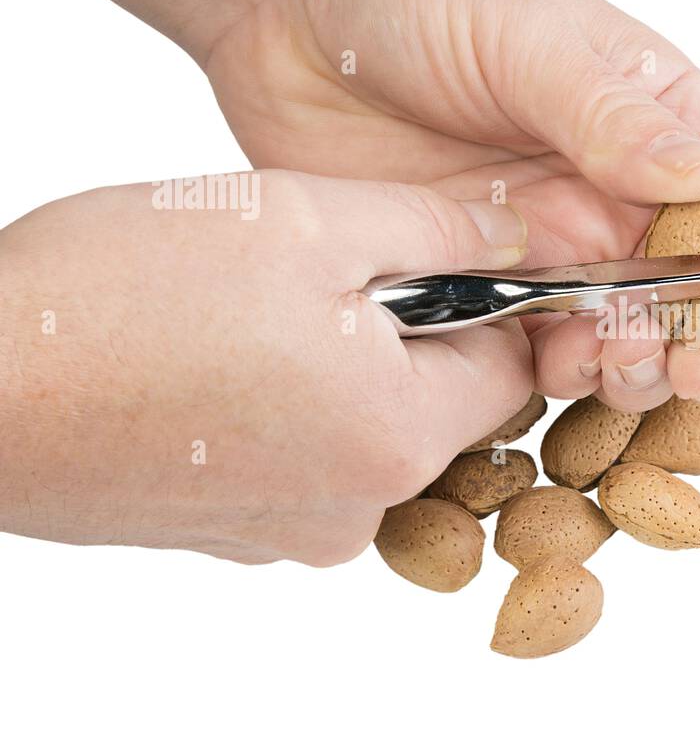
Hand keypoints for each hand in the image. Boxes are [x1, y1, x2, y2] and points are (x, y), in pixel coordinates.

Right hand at [0, 172, 530, 563]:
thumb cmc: (125, 297)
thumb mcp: (306, 219)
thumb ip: (436, 227)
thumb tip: (520, 237)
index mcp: (398, 437)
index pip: (510, 369)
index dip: (481, 302)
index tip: (422, 258)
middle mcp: (361, 508)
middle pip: (438, 404)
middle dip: (400, 332)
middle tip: (310, 279)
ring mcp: (293, 532)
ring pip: (366, 427)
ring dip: (334, 367)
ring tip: (247, 319)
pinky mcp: (235, 534)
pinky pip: (303, 459)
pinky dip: (281, 409)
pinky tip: (212, 365)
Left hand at [196, 0, 699, 409]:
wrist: (285, 6)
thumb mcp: (530, 39)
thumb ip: (615, 119)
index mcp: (657, 120)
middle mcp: (614, 190)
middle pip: (692, 290)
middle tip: (686, 370)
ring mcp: (551, 241)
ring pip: (622, 331)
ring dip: (632, 365)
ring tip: (609, 366)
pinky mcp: (485, 280)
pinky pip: (536, 346)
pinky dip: (556, 373)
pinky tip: (549, 370)